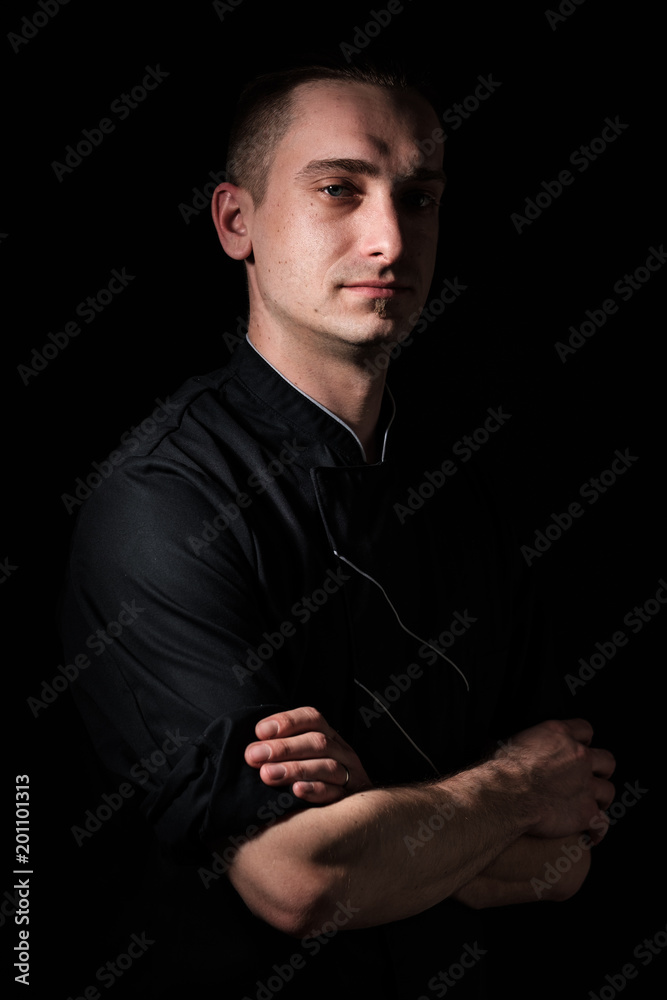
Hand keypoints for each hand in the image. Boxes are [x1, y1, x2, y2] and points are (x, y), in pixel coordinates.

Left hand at [245, 705, 372, 802]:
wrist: (359, 810)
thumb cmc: (315, 776)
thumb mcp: (303, 755)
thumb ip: (281, 748)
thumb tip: (251, 749)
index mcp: (329, 735)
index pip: (312, 718)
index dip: (287, 721)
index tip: (260, 731)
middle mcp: (341, 751)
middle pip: (317, 742)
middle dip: (284, 748)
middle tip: (254, 756)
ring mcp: (349, 774)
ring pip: (327, 766)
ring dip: (295, 768)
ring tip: (267, 774)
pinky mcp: (349, 798)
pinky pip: (335, 793)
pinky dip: (315, 790)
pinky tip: (296, 791)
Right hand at [496, 718, 614, 843]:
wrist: (505, 794)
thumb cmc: (502, 770)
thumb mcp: (513, 742)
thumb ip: (527, 743)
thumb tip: (510, 745)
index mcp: (559, 735)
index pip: (585, 730)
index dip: (583, 741)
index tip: (580, 748)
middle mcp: (578, 756)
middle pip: (606, 760)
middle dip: (601, 770)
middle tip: (592, 778)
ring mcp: (585, 785)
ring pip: (608, 791)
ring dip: (601, 799)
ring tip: (594, 805)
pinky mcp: (586, 812)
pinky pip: (601, 823)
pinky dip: (598, 830)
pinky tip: (593, 835)